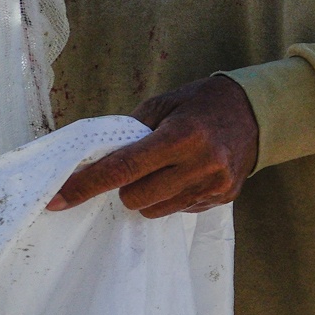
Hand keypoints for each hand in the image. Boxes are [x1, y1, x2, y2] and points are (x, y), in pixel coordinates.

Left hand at [49, 75, 259, 216]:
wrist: (256, 112)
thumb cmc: (200, 104)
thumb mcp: (163, 104)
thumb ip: (129, 132)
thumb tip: (93, 162)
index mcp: (182, 135)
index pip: (124, 168)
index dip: (87, 185)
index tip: (57, 199)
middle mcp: (202, 163)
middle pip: (136, 198)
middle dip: (127, 187)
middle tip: (140, 168)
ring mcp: (216, 184)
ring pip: (155, 210)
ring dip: (149, 195)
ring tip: (166, 171)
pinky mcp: (224, 197)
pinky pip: (180, 210)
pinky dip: (174, 196)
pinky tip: (188, 175)